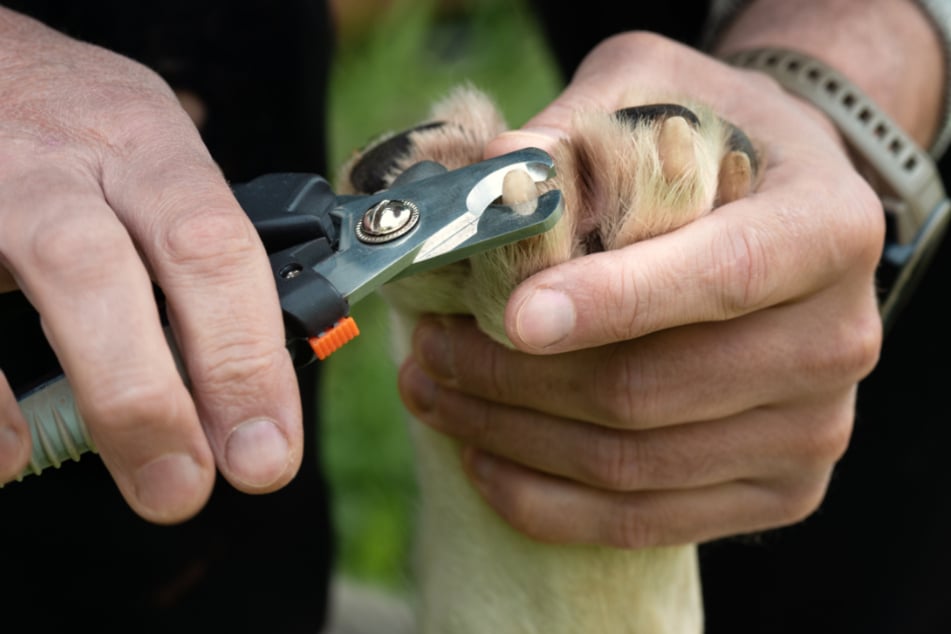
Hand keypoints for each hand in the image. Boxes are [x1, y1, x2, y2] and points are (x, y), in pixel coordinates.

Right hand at [0, 10, 301, 522]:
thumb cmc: (72, 126)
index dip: (246, 355)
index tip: (269, 447)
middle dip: (173, 390)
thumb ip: (189, 244)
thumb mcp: (145, 156)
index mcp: (149, 143)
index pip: (216, 246)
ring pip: (57, 269)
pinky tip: (10, 453)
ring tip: (148, 484)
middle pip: (127, 262)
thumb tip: (252, 367)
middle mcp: (71, 156)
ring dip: (109, 393)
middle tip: (198, 486)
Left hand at [398, 32, 883, 547]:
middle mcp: (836, 339)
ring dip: (511, 437)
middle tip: (430, 350)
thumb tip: (493, 174)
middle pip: (651, 389)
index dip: (612, 303)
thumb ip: (581, 124)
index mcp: (826, 228)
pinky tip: (484, 460)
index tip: (512, 315)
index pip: (718, 276)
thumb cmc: (713, 143)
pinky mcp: (781, 490)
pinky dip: (549, 501)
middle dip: (515, 377)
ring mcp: (812, 428)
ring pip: (632, 464)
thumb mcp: (656, 88)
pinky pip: (645, 522)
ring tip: (435, 393)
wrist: (782, 212)